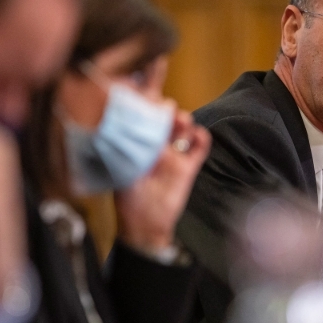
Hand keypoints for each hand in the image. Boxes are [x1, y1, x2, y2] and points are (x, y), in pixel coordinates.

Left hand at [114, 109, 210, 250]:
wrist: (144, 225)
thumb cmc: (127, 200)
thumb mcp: (121, 171)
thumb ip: (126, 151)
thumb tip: (123, 129)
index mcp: (137, 146)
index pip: (143, 119)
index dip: (146, 106)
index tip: (147, 96)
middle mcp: (155, 147)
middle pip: (164, 119)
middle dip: (165, 109)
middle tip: (164, 107)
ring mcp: (173, 156)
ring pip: (182, 129)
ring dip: (183, 120)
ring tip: (181, 120)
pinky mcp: (187, 167)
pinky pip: (199, 148)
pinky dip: (201, 138)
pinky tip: (197, 135)